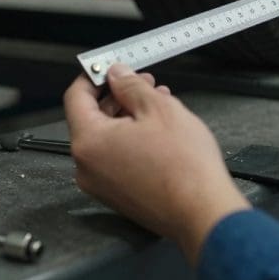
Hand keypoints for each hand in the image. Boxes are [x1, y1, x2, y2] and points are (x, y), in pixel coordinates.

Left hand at [64, 64, 249, 264]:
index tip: (109, 67)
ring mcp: (101, 184)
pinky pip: (116, 158)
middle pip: (91, 118)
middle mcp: (87, 166)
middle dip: (117, 96)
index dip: (93, 76)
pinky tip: (157, 131)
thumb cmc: (184, 168)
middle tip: (142, 82)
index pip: (76, 97)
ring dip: (128, 117)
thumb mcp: (159, 108)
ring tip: (158, 104)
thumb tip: (118, 75)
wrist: (203, 212)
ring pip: (106, 138)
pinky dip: (131, 140)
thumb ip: (131, 86)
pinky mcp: (118, 195)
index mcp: (89, 142)